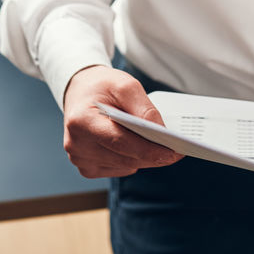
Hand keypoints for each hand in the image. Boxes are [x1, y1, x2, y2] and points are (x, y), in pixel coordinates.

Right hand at [61, 65, 183, 177]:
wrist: (81, 92)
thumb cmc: (102, 87)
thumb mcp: (124, 85)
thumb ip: (143, 107)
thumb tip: (160, 131)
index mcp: (81, 122)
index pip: (120, 142)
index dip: (148, 149)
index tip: (173, 153)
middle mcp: (76, 145)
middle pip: (125, 158)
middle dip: (153, 155)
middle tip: (177, 151)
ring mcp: (80, 159)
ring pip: (125, 166)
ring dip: (145, 158)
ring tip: (160, 145)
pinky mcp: (87, 167)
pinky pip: (119, 168)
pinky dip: (133, 160)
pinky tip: (137, 146)